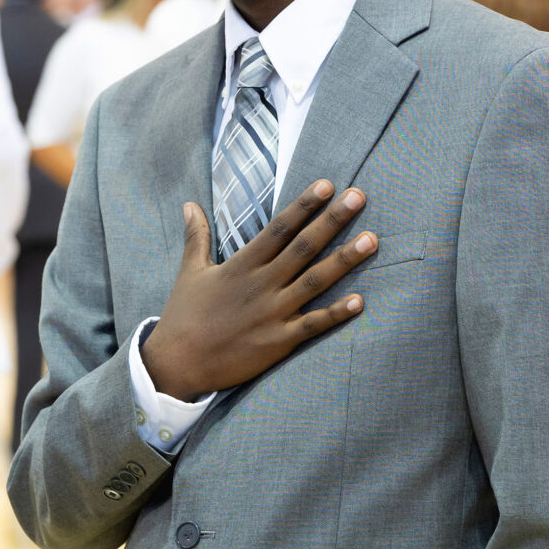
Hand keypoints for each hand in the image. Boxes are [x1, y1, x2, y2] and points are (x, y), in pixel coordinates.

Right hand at [142, 180, 374, 401]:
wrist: (177, 364)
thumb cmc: (184, 315)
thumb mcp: (190, 271)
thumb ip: (196, 236)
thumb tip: (190, 205)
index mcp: (242, 265)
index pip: (279, 228)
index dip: (303, 206)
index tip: (327, 185)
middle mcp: (261, 284)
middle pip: (303, 247)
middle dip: (333, 221)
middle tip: (359, 197)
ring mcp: (272, 313)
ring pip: (315, 281)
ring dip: (344, 260)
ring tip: (372, 239)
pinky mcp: (278, 341)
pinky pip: (313, 325)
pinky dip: (336, 313)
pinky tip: (360, 300)